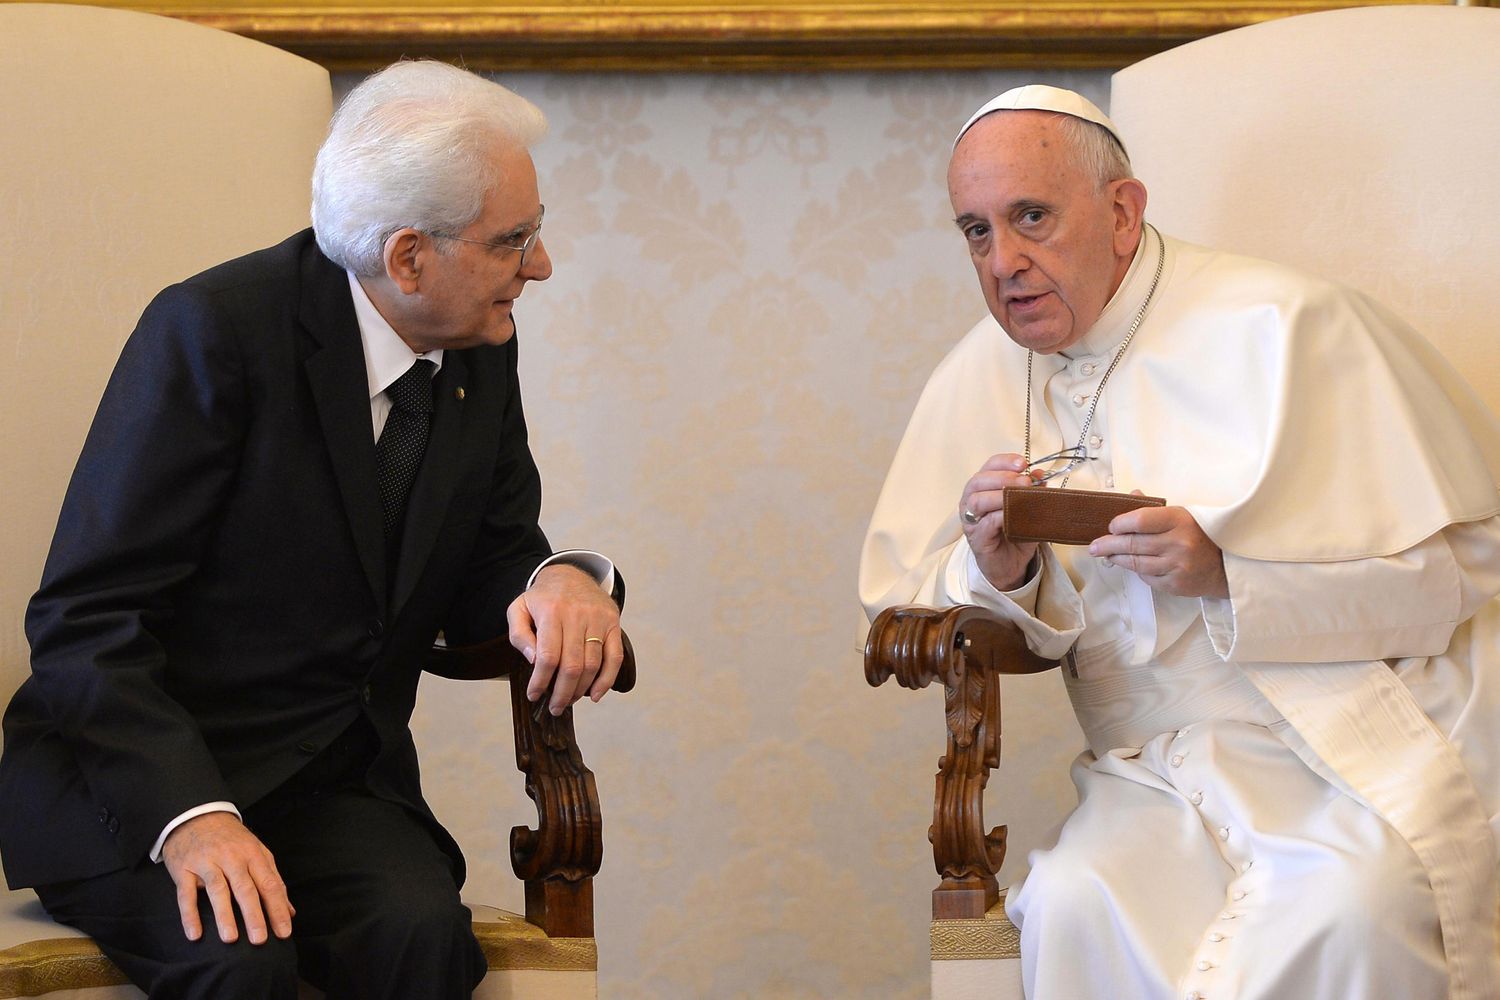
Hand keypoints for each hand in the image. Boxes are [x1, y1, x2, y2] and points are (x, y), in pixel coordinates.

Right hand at [161, 811, 293, 945]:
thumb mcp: (257, 852)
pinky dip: (190, 914)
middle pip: (245, 888)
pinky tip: (195, 934)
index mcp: (253, 854)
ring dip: (224, 915)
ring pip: (217, 890)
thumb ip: (273, 880)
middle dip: (254, 915)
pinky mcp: (184, 869)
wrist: (197, 815)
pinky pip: (186, 894)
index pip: (269, 884)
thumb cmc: (232, 839)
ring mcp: (207, 862)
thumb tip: (289, 912)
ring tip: (231, 939)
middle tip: (260, 940)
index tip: (284, 932)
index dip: (277, 908)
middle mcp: (231, 857)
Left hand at [507, 564, 623, 714]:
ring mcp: (598, 619)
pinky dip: (606, 680)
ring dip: (580, 690)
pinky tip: (595, 695)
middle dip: (561, 693)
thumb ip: (519, 635)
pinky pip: (614, 657)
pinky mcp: (613, 623)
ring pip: (592, 664)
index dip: (541, 681)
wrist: (571, 574)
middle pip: (572, 665)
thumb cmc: (542, 598)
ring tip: (568, 701)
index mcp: (551, 611)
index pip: (548, 656)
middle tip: (554, 708)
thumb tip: (532, 660)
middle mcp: (577, 615)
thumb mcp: (519, 609)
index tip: (534, 696)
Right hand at [960, 453, 1040, 591]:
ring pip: (977, 500)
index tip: (1023, 463)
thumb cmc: (1014, 535)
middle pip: (978, 480)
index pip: (988, 467)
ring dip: (1000, 495)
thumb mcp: (1028, 510)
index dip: (1004, 462)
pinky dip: (1001, 515)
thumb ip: (1033, 492)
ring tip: (1020, 496)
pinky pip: (985, 523)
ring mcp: (971, 520)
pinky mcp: (976, 538)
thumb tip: (1041, 475)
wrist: (1009, 566)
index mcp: (983, 489)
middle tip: (1025, 481)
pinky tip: (1015, 515)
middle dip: (1003, 477)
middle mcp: (971, 502)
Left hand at [1089, 502, 1228, 597]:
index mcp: (1179, 520)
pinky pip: (1147, 577)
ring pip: (1135, 563)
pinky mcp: (1175, 584)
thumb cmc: (1200, 535)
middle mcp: (1178, 543)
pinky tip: (1132, 565)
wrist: (1226, 566)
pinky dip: (1137, 570)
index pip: (1139, 520)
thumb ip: (1154, 508)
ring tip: (1106, 555)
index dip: (1120, 524)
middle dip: (1108, 545)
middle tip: (1094, 547)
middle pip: (1132, 544)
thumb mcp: (1182, 514)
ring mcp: (1177, 566)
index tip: (1111, 526)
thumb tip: (1130, 495)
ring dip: (1117, 559)